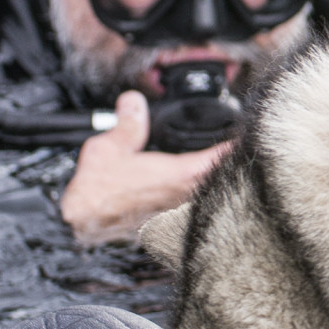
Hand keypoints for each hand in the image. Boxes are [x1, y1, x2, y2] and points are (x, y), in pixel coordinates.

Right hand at [60, 91, 232, 247]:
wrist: (81, 227)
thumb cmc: (95, 193)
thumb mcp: (110, 147)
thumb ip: (128, 123)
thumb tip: (134, 102)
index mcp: (180, 175)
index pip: (222, 157)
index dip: (237, 144)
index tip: (248, 133)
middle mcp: (185, 197)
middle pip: (222, 177)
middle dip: (229, 162)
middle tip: (236, 146)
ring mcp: (178, 213)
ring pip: (209, 193)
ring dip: (214, 179)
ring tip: (218, 164)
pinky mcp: (167, 224)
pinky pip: (192, 206)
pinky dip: (196, 194)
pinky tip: (190, 188)